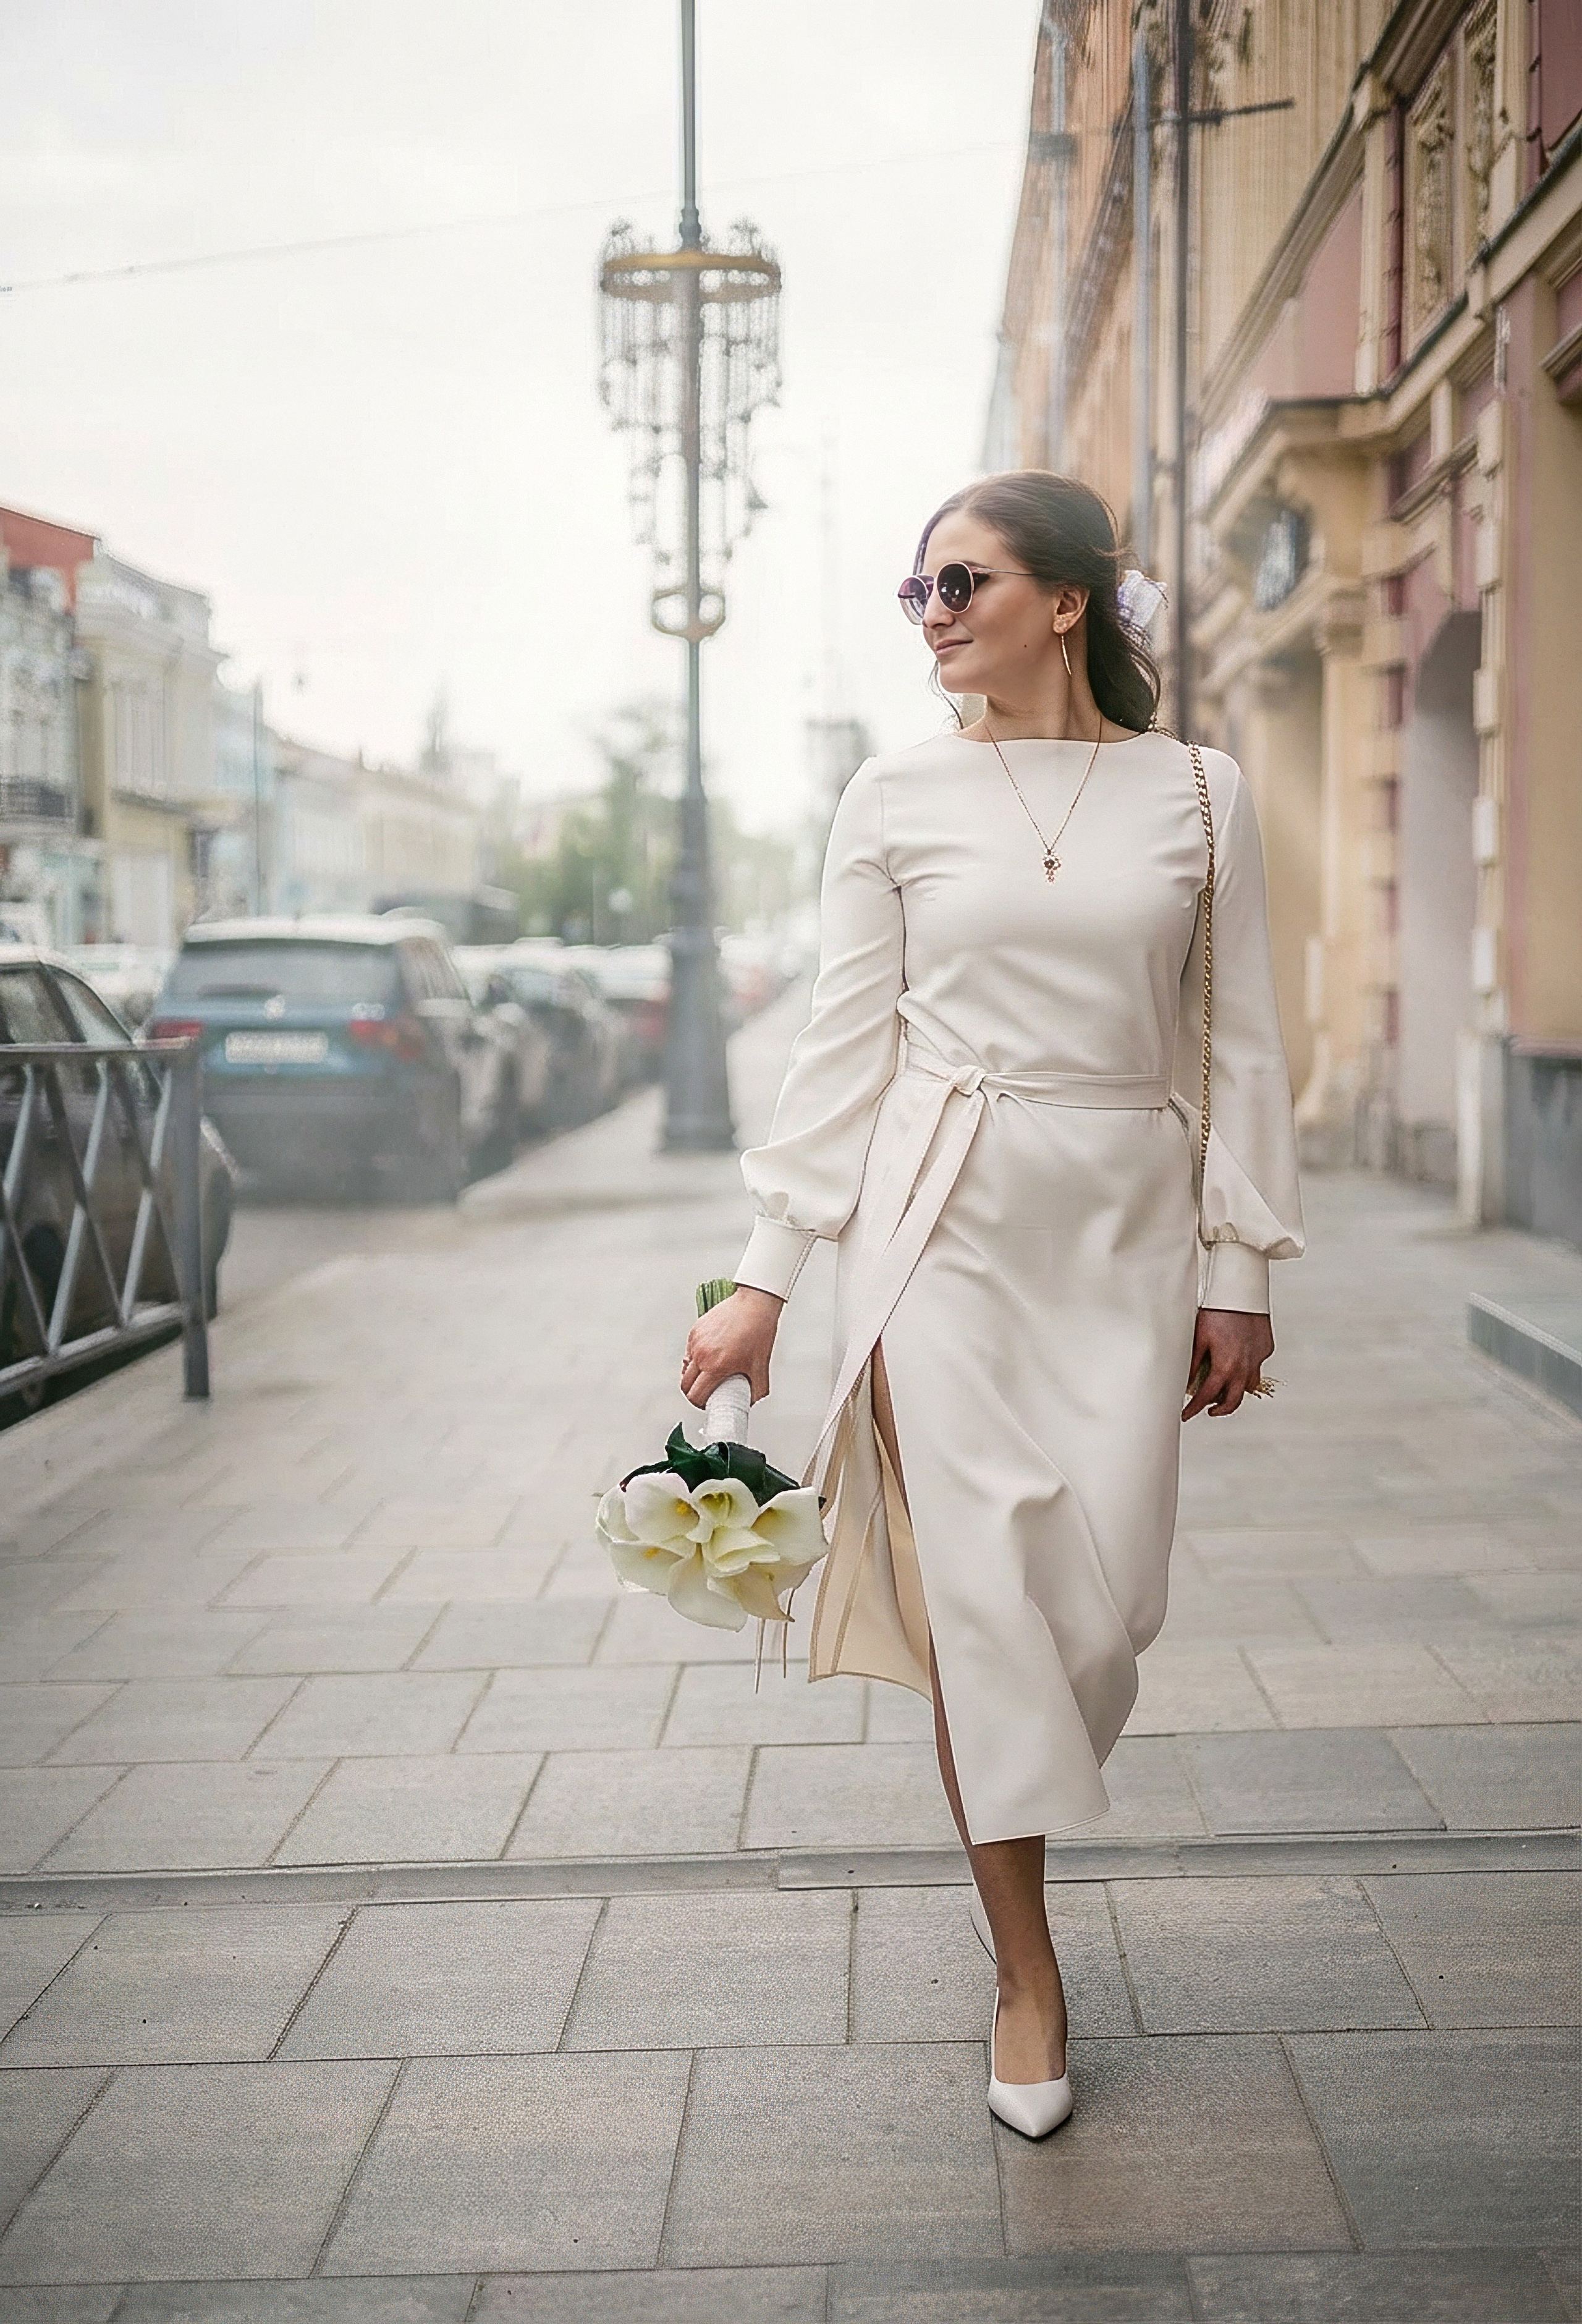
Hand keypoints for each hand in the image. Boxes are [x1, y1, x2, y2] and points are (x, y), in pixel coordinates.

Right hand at [681, 1284, 782, 1409]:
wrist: (755, 1304)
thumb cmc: (758, 1331)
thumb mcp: (761, 1367)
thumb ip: (756, 1390)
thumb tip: (749, 1402)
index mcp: (716, 1366)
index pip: (695, 1395)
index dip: (700, 1404)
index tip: (707, 1404)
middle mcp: (702, 1354)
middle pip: (685, 1385)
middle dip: (694, 1393)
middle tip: (706, 1393)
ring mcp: (696, 1342)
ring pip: (685, 1367)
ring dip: (694, 1375)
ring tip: (709, 1374)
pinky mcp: (695, 1331)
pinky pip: (689, 1352)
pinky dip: (696, 1359)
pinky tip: (710, 1357)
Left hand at [1183, 1306, 1274, 1419]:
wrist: (1241, 1291)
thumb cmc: (1217, 1310)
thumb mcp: (1198, 1337)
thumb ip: (1193, 1363)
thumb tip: (1184, 1382)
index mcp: (1225, 1367)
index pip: (1206, 1396)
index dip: (1194, 1409)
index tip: (1185, 1415)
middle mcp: (1244, 1367)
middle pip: (1233, 1401)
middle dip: (1220, 1409)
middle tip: (1208, 1410)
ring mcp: (1258, 1359)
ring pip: (1248, 1385)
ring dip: (1236, 1389)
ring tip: (1224, 1384)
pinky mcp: (1266, 1348)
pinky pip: (1256, 1365)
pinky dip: (1246, 1366)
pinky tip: (1236, 1356)